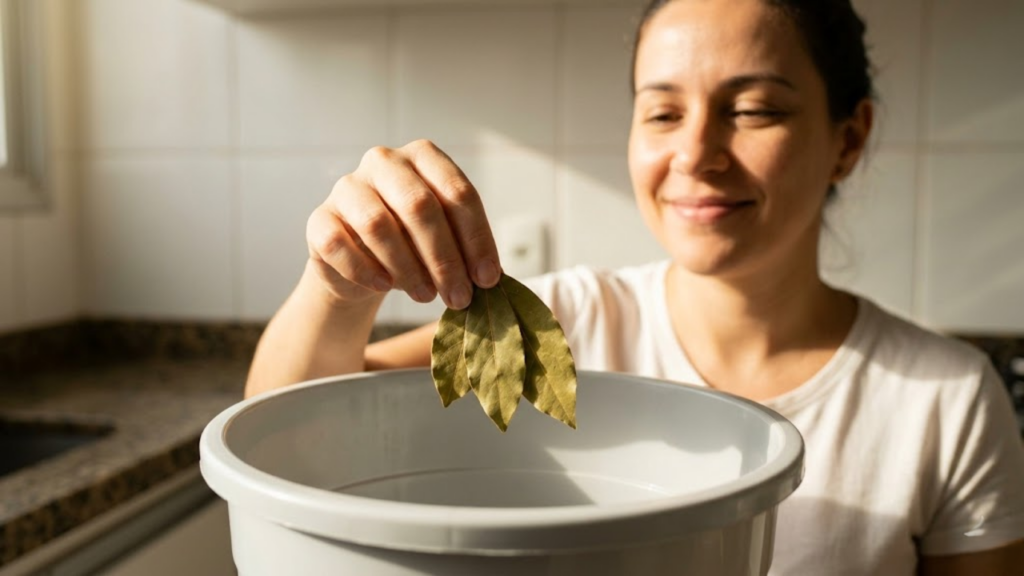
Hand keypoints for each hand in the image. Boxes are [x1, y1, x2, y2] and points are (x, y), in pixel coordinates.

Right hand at [306, 140, 500, 309]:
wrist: (363, 266)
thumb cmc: (413, 245)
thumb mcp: (446, 241)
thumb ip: (465, 250)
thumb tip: (490, 277)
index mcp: (423, 156)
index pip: (457, 193)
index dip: (476, 238)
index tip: (487, 278)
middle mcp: (384, 162)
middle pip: (419, 206)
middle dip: (445, 258)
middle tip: (459, 296)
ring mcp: (347, 187)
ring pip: (378, 225)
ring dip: (408, 268)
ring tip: (426, 295)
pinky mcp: (320, 219)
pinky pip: (339, 245)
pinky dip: (365, 270)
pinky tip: (384, 286)